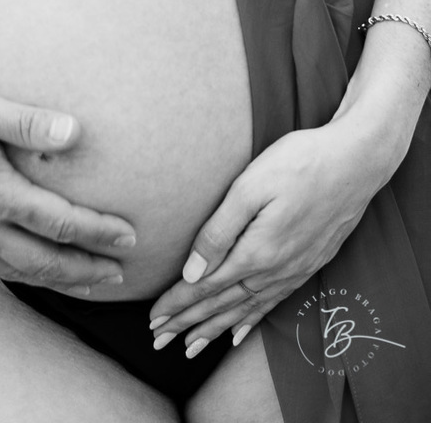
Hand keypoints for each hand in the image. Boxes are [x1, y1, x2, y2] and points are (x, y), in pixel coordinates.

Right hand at [0, 79, 135, 292]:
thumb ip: (27, 122)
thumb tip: (75, 132)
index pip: (61, 224)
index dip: (99, 233)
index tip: (129, 239)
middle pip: (45, 261)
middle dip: (85, 270)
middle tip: (117, 275)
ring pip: (17, 272)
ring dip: (56, 280)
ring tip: (82, 282)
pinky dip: (18, 277)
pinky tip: (23, 273)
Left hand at [148, 117, 394, 356]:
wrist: (355, 163)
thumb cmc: (299, 165)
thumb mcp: (250, 187)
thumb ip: (219, 231)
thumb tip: (192, 272)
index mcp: (257, 252)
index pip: (206, 287)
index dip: (178, 304)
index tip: (153, 320)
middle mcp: (275, 270)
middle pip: (223, 305)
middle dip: (189, 323)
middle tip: (159, 340)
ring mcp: (293, 271)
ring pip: (246, 310)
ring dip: (215, 328)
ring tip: (191, 346)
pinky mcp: (307, 265)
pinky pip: (271, 304)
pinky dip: (250, 321)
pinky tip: (238, 334)